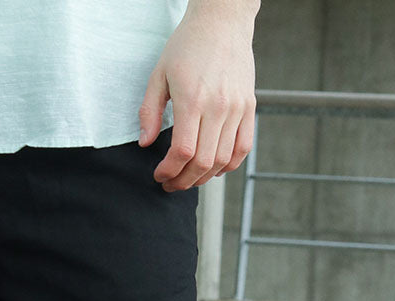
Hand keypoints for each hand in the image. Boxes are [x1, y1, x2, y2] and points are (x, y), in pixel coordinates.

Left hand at [138, 0, 257, 191]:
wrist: (222, 21)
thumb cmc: (187, 46)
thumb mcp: (159, 75)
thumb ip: (150, 112)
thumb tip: (145, 144)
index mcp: (192, 100)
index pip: (182, 151)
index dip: (169, 170)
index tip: (159, 175)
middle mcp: (218, 107)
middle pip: (203, 162)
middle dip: (183, 181)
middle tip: (171, 184)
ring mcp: (237, 108)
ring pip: (222, 160)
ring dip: (203, 178)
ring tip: (189, 178)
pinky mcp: (249, 107)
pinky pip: (243, 148)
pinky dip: (228, 165)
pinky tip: (213, 168)